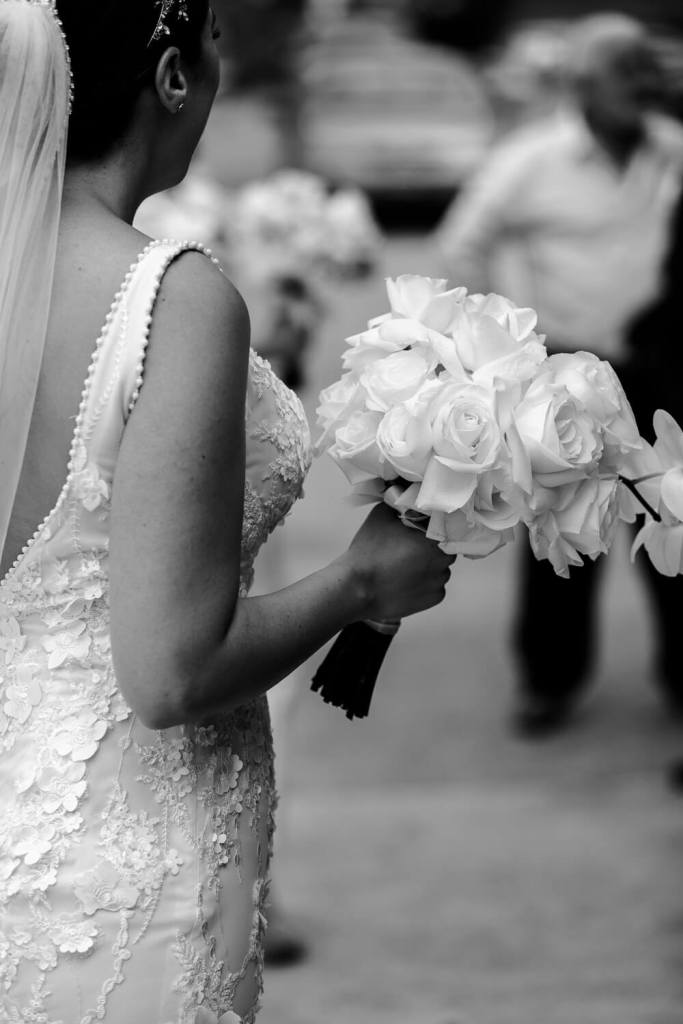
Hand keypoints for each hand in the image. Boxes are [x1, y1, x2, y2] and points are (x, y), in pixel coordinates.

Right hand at [343, 503, 455, 622]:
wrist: (356, 589)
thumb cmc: (369, 551)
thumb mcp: (382, 515)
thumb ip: (400, 502)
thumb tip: (407, 494)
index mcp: (435, 539)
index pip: (446, 527)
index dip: (434, 527)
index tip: (420, 530)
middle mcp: (444, 562)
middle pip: (444, 549)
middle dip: (430, 547)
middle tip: (409, 548)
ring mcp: (440, 582)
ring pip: (440, 569)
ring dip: (428, 566)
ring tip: (404, 567)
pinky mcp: (434, 599)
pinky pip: (435, 587)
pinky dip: (425, 584)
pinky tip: (405, 581)